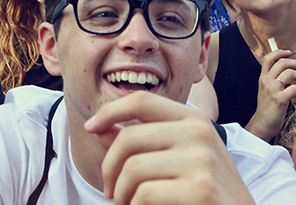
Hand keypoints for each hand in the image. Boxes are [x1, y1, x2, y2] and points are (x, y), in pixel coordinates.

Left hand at [86, 92, 256, 204]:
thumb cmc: (205, 191)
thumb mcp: (176, 158)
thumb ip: (139, 142)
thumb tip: (99, 127)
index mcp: (194, 119)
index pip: (142, 101)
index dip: (110, 111)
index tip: (90, 127)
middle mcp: (200, 132)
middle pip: (128, 139)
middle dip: (109, 169)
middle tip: (112, 192)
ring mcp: (203, 160)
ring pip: (132, 170)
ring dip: (122, 195)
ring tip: (129, 204)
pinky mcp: (201, 189)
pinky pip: (143, 195)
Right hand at [245, 49, 295, 141]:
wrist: (262, 124)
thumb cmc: (268, 107)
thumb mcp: (266, 90)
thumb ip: (273, 79)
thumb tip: (289, 70)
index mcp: (263, 78)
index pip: (268, 58)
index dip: (280, 52)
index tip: (289, 53)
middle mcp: (266, 82)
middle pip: (282, 62)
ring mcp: (272, 90)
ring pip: (290, 73)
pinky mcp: (280, 100)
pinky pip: (295, 88)